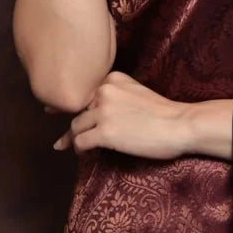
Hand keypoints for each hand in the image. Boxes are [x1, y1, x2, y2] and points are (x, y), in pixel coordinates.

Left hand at [45, 70, 189, 160]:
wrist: (181, 124)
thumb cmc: (166, 113)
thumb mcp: (137, 92)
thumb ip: (117, 95)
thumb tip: (97, 112)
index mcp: (112, 79)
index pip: (85, 92)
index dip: (70, 104)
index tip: (51, 110)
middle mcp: (104, 92)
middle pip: (78, 111)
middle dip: (73, 125)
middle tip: (62, 139)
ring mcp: (103, 112)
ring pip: (76, 126)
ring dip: (75, 138)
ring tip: (75, 148)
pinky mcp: (104, 133)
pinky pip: (80, 141)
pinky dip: (80, 148)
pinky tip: (83, 153)